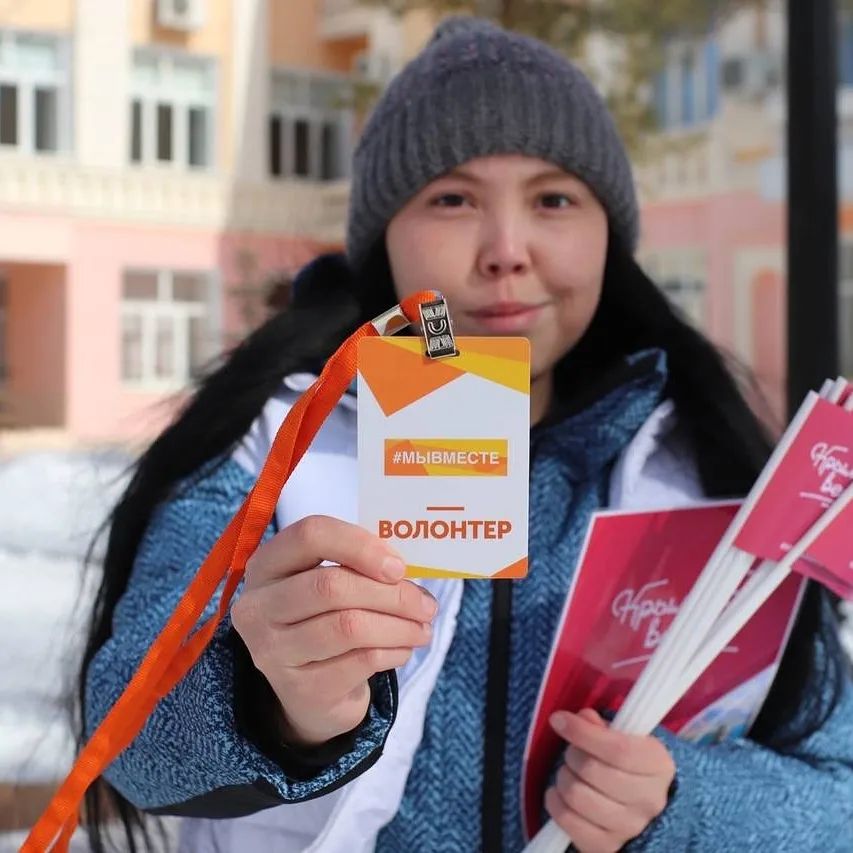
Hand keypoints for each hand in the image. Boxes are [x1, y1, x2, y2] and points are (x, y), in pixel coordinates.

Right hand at [231, 515, 437, 746]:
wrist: (309, 691)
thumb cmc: (325, 620)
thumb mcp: (329, 582)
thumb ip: (358, 565)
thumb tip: (403, 568)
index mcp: (267, 564)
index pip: (310, 535)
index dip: (360, 545)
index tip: (398, 566)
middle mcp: (258, 606)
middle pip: (331, 586)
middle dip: (391, 594)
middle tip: (426, 604)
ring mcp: (273, 651)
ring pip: (349, 626)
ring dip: (399, 626)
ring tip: (423, 628)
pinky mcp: (299, 689)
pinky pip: (360, 661)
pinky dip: (394, 652)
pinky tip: (404, 649)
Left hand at [544, 709, 674, 852]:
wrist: (640, 807)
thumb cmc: (627, 764)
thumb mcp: (623, 737)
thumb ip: (603, 726)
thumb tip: (583, 718)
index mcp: (658, 765)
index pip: (618, 749)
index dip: (583, 733)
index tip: (559, 720)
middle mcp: (649, 800)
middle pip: (592, 770)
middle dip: (571, 754)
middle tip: (572, 752)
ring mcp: (630, 827)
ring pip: (577, 795)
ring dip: (562, 777)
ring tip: (568, 773)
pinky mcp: (607, 846)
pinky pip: (568, 821)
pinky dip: (555, 803)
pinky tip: (559, 794)